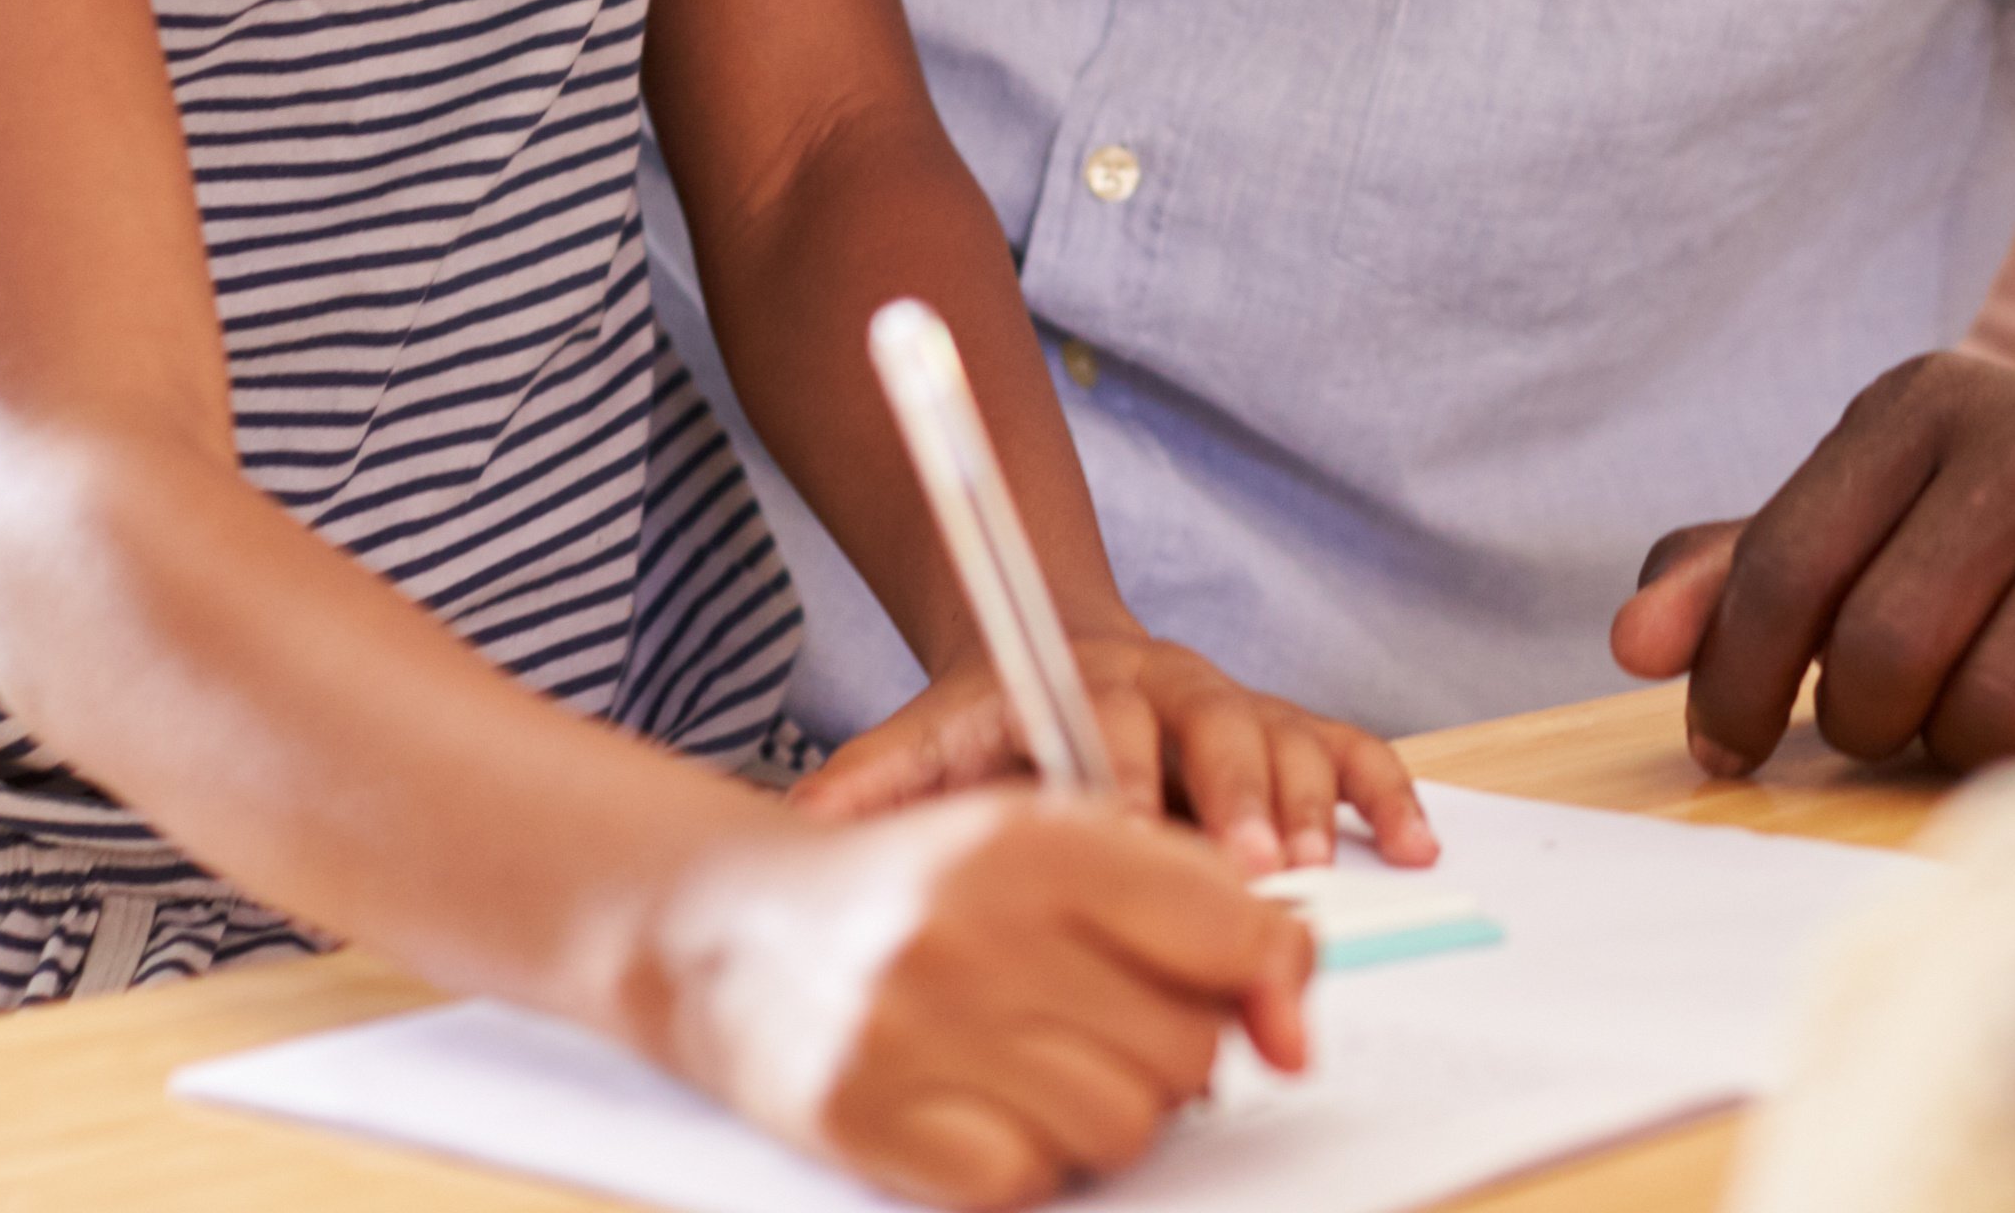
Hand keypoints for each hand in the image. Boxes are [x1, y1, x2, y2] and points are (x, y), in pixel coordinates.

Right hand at [659, 790, 1310, 1209]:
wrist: (722, 923)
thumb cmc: (913, 885)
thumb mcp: (1046, 842)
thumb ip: (1183, 902)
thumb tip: (1292, 1017)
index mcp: (1033, 837)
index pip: (1228, 925)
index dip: (1272, 977)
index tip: (1273, 1013)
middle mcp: (973, 926)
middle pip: (1186, 1046)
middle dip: (1173, 1051)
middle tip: (1108, 1028)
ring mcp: (912, 1028)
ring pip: (1121, 1124)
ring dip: (1104, 1112)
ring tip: (1040, 1064)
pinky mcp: (865, 1118)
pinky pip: (1025, 1180)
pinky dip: (1024, 1160)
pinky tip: (982, 1106)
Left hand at [798, 633, 1436, 875]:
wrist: (1050, 652)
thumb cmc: (990, 724)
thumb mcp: (921, 744)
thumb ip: (868, 784)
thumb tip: (797, 823)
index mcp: (1085, 685)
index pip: (1109, 726)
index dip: (1121, 779)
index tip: (1124, 830)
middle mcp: (1173, 686)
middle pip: (1219, 730)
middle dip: (1237, 802)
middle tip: (1249, 869)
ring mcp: (1237, 707)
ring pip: (1293, 741)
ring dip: (1308, 807)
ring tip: (1307, 872)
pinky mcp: (1289, 729)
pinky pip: (1355, 750)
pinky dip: (1387, 794)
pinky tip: (1409, 846)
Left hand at [1607, 349, 2014, 775]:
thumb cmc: (1992, 536)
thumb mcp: (1860, 522)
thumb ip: (1733, 577)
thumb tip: (1633, 644)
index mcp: (1928, 400)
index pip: (1788, 563)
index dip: (1736, 680)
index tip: (1726, 747)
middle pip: (1886, 648)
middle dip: (1865, 721)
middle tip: (1886, 724)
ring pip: (1993, 706)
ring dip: (1964, 750)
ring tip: (1982, 715)